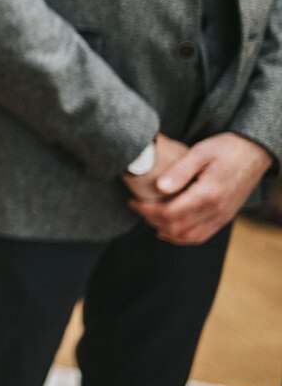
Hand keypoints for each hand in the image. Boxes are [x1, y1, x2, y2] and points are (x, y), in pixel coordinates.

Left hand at [130, 133, 273, 245]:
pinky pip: (201, 236)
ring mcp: (222, 217)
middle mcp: (216, 210)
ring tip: (148, 218)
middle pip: (176, 227)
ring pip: (188, 236)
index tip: (132, 202)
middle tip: (137, 208)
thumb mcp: (201, 152)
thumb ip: (180, 171)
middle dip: (151, 220)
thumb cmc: (226, 148)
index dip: (146, 210)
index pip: (169, 213)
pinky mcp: (225, 217)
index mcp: (208, 194)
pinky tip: (169, 230)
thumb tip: (159, 188)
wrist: (254, 152)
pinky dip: (182, 237)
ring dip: (165, 231)